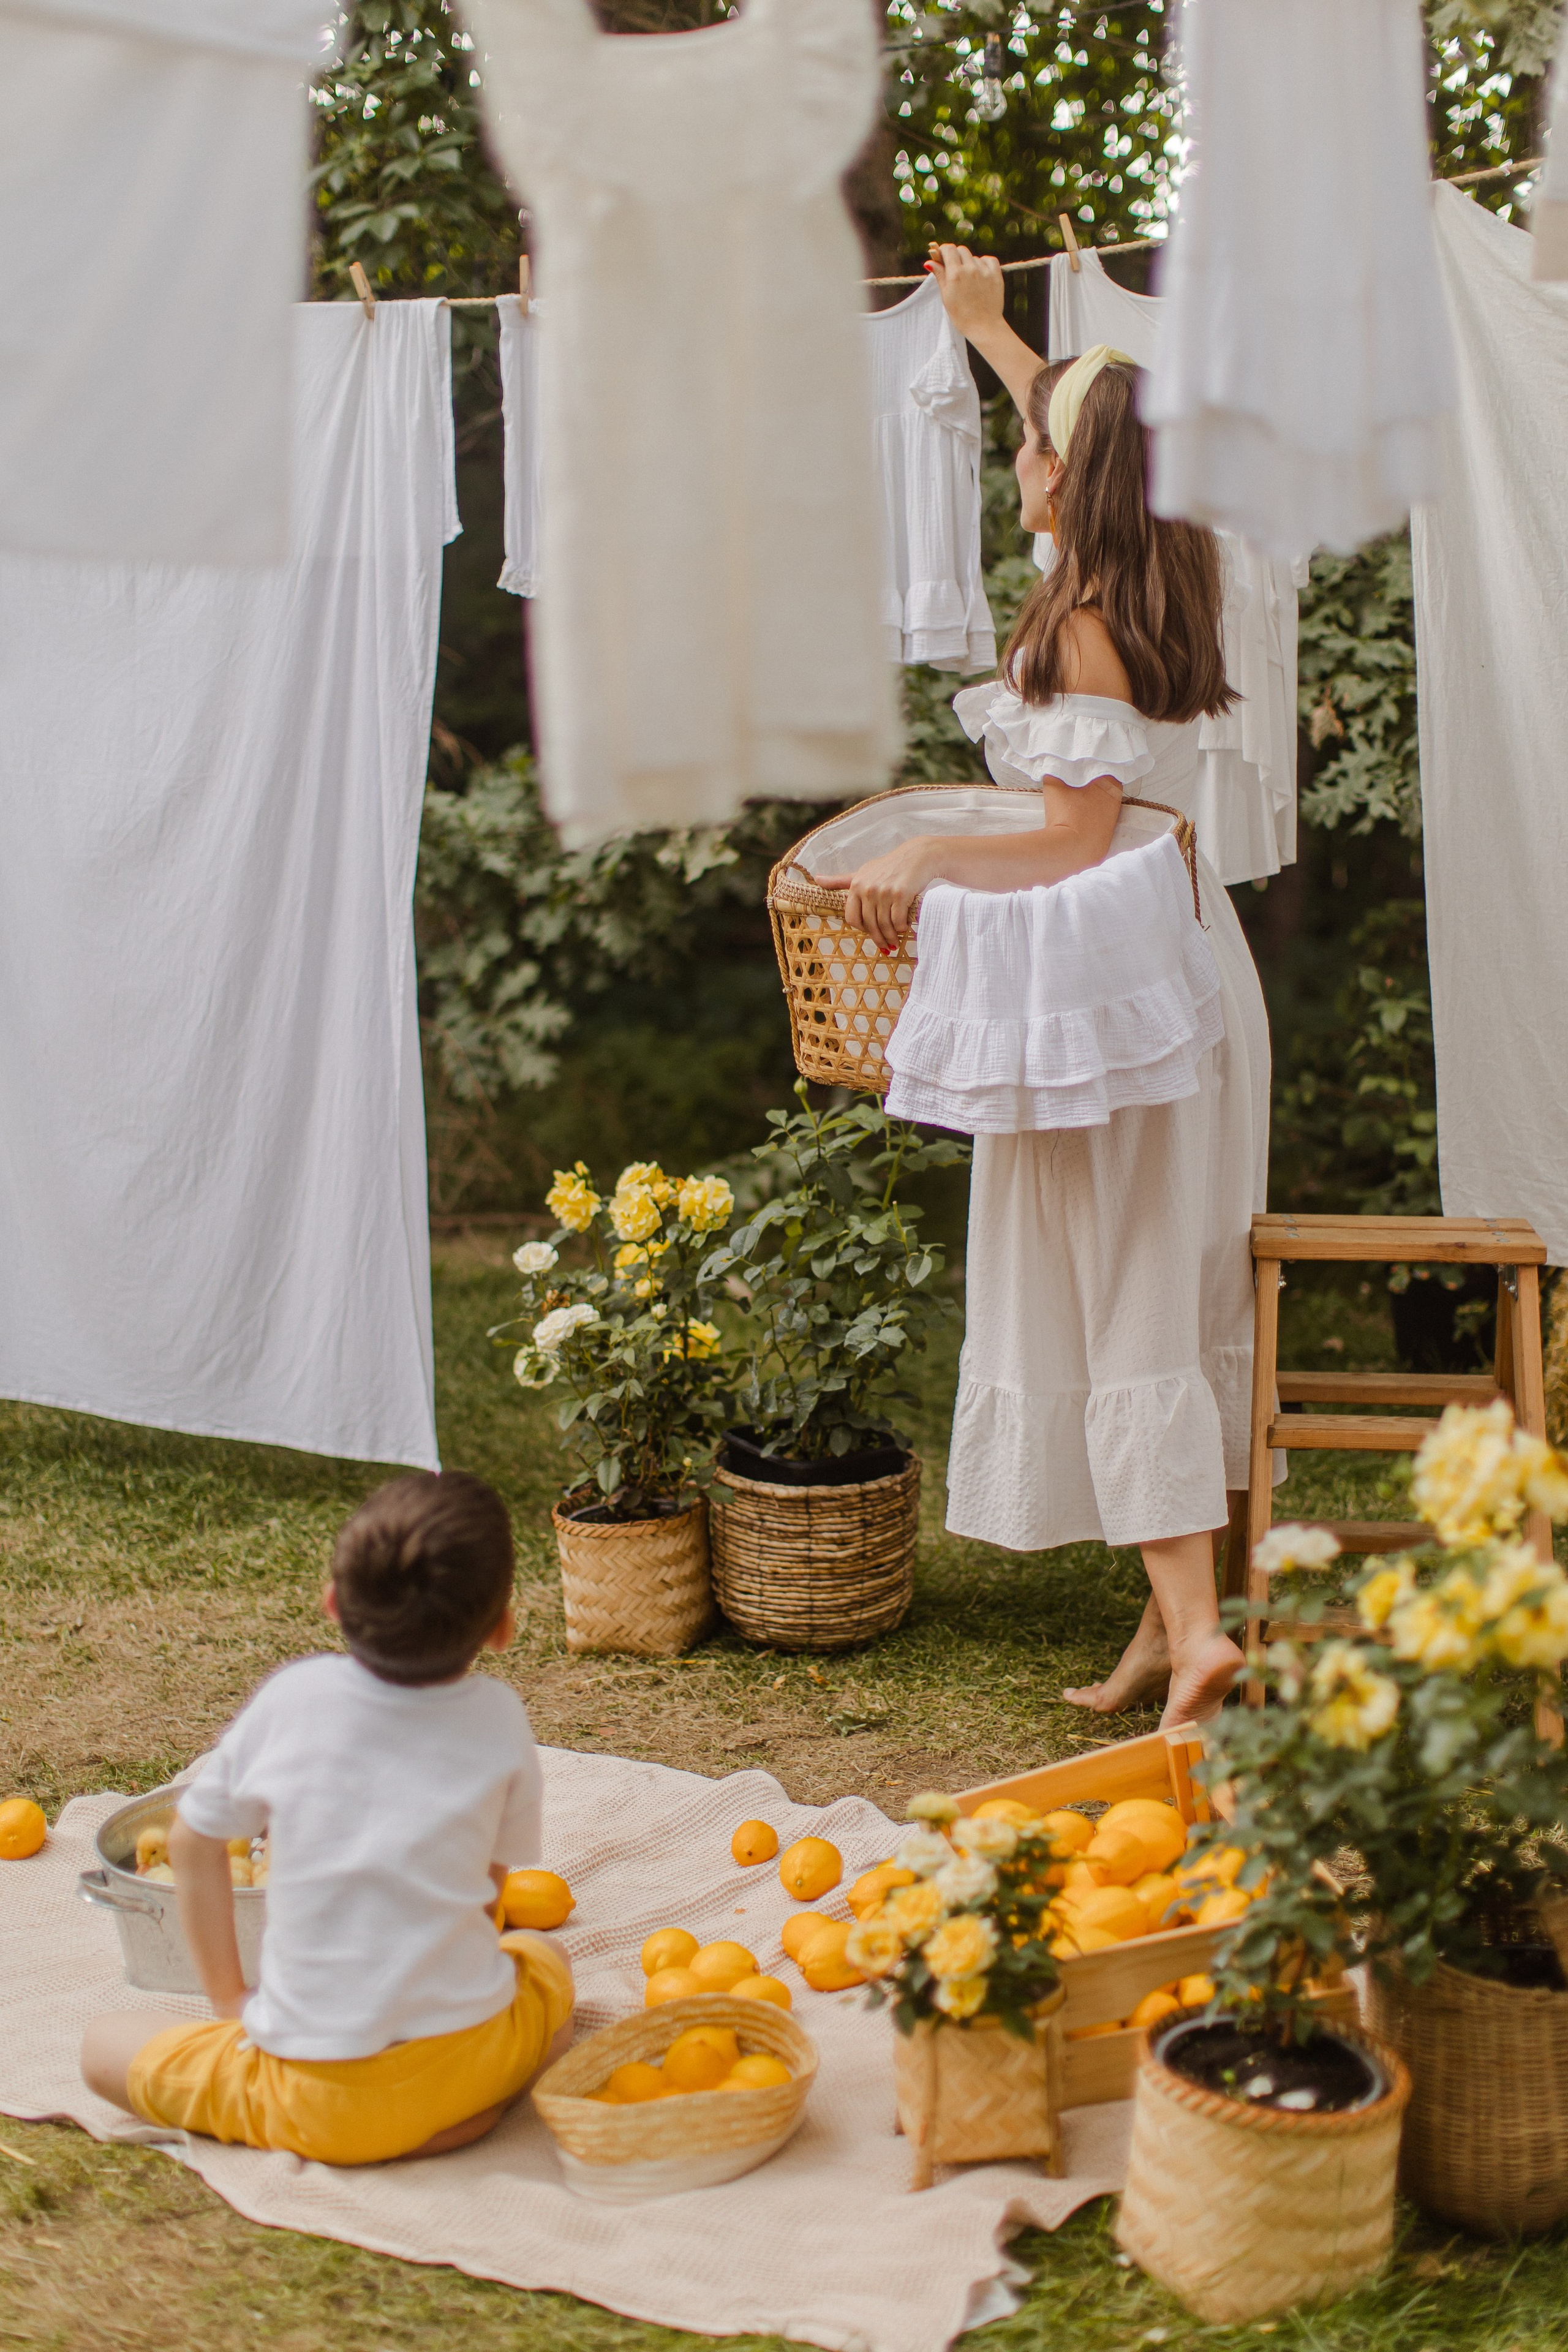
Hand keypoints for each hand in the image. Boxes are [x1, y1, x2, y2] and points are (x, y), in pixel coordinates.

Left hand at [817, 839, 945, 952]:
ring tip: (895, 941)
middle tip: (886, 946)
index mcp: (856, 885)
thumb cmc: (889, 866)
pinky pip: (898, 921)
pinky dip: (902, 928)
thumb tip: (817, 879)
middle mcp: (868, 889)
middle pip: (869, 924)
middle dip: (878, 938)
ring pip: (884, 925)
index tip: (871, 932)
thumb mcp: (863, 871)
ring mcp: (884, 892)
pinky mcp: (901, 894)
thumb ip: (841, 881)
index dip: (862, 929)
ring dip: (891, 937)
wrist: (917, 856)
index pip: (852, 918)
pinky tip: (905, 927)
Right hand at [926, 243, 1004, 341]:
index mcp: (955, 274)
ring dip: (970, 263)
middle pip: (961, 250)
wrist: (984, 327)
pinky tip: (981, 273)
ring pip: (974, 257)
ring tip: (970, 280)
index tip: (942, 256)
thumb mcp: (946, 297)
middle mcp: (970, 269)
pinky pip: (989, 260)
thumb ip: (940, 276)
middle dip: (956, 256)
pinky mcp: (996, 275)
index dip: (944, 251)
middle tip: (955, 269)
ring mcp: (984, 271)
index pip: (949, 249)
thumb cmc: (962, 316)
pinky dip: (984, 263)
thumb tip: (930, 262)